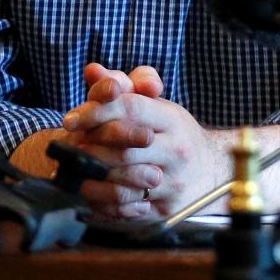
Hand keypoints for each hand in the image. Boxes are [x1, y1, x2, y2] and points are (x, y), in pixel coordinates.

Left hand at [56, 62, 221, 222]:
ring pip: (124, 183)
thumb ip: (123, 84)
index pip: (130, 108)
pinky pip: (128, 209)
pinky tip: (87, 193)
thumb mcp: (156, 103)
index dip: (96, 111)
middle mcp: (176, 151)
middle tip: (68, 149)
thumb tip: (92, 70)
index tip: (70, 120)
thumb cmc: (173, 133)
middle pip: (124, 149)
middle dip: (90, 148)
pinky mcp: (166, 210)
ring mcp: (173, 183)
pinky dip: (102, 203)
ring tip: (71, 171)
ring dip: (92, 178)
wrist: (211, 170)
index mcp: (173, 119)